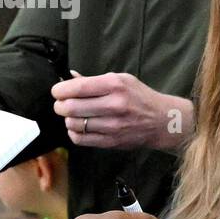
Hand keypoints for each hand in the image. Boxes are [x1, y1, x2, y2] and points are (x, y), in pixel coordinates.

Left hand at [52, 71, 193, 151]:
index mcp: (115, 85)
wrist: (161, 121)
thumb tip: (69, 76)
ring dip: (67, 119)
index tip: (57, 91)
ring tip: (72, 115)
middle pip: (72, 107)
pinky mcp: (111, 142)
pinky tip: (78, 127)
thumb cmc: (139, 96)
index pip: (78, 88)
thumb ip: (94, 80)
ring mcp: (113, 126)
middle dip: (60, 106)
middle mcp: (114, 105)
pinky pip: (81, 140)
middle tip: (61, 104)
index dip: (60, 90)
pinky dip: (74, 133)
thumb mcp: (121, 80)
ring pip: (74, 124)